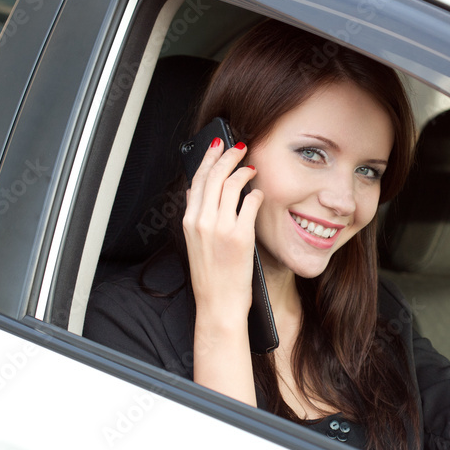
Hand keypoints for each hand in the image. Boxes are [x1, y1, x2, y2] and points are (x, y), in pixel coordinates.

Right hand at [182, 139, 263, 318]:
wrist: (217, 304)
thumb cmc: (210, 276)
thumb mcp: (194, 241)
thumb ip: (196, 215)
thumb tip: (197, 190)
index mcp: (189, 221)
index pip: (198, 179)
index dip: (209, 157)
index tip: (217, 145)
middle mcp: (202, 221)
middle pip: (215, 175)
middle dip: (228, 155)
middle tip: (239, 146)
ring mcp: (221, 227)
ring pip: (232, 184)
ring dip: (244, 171)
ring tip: (251, 167)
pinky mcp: (240, 236)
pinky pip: (250, 203)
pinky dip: (256, 194)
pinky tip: (259, 194)